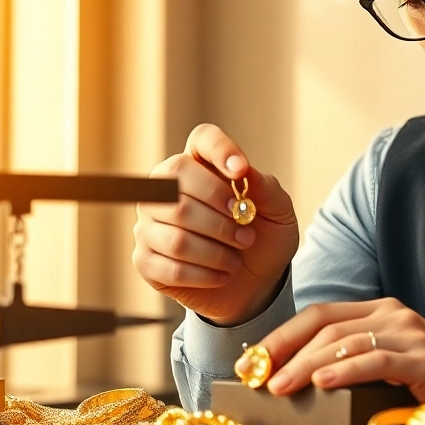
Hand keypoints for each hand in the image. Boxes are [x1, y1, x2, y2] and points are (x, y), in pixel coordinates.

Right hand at [133, 124, 298, 325]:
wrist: (255, 285)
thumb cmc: (263, 240)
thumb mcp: (278, 213)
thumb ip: (266, 188)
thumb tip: (243, 171)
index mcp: (201, 166)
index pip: (202, 139)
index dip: (220, 150)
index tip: (240, 172)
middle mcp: (166, 188)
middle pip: (178, 186)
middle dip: (221, 219)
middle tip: (247, 236)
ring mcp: (149, 223)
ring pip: (176, 236)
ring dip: (216, 252)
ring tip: (236, 259)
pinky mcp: (145, 259)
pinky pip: (170, 267)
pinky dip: (204, 275)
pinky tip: (221, 275)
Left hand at [249, 298, 424, 414]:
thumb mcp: (391, 368)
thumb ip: (355, 362)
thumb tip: (298, 381)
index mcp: (383, 312)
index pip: (320, 315)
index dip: (283, 336)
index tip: (253, 361)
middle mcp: (395, 315)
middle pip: (324, 324)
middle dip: (284, 351)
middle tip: (258, 377)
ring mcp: (412, 335)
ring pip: (344, 342)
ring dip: (305, 365)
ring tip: (280, 387)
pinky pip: (376, 360)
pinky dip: (344, 369)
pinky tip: (322, 382)